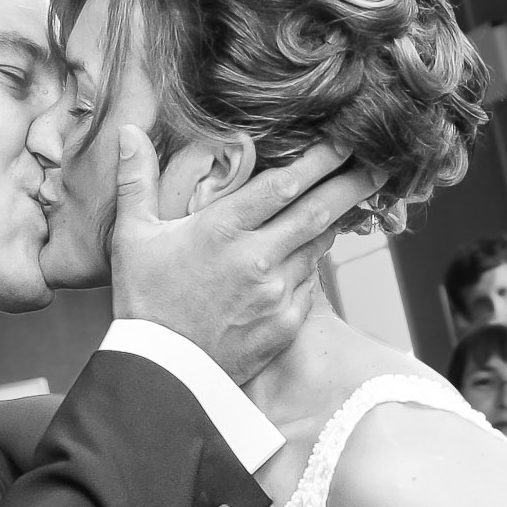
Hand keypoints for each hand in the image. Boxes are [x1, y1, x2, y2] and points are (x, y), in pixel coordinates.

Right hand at [110, 126, 384, 383]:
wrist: (161, 376)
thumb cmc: (145, 303)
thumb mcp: (132, 237)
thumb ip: (136, 179)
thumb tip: (128, 130)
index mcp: (223, 230)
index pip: (284, 183)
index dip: (320, 158)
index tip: (344, 140)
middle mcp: (257, 258)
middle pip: (319, 211)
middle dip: (352, 184)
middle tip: (378, 165)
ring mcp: (277, 293)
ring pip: (318, 246)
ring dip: (331, 224)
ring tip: (345, 203)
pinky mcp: (287, 324)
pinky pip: (310, 284)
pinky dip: (311, 265)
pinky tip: (306, 255)